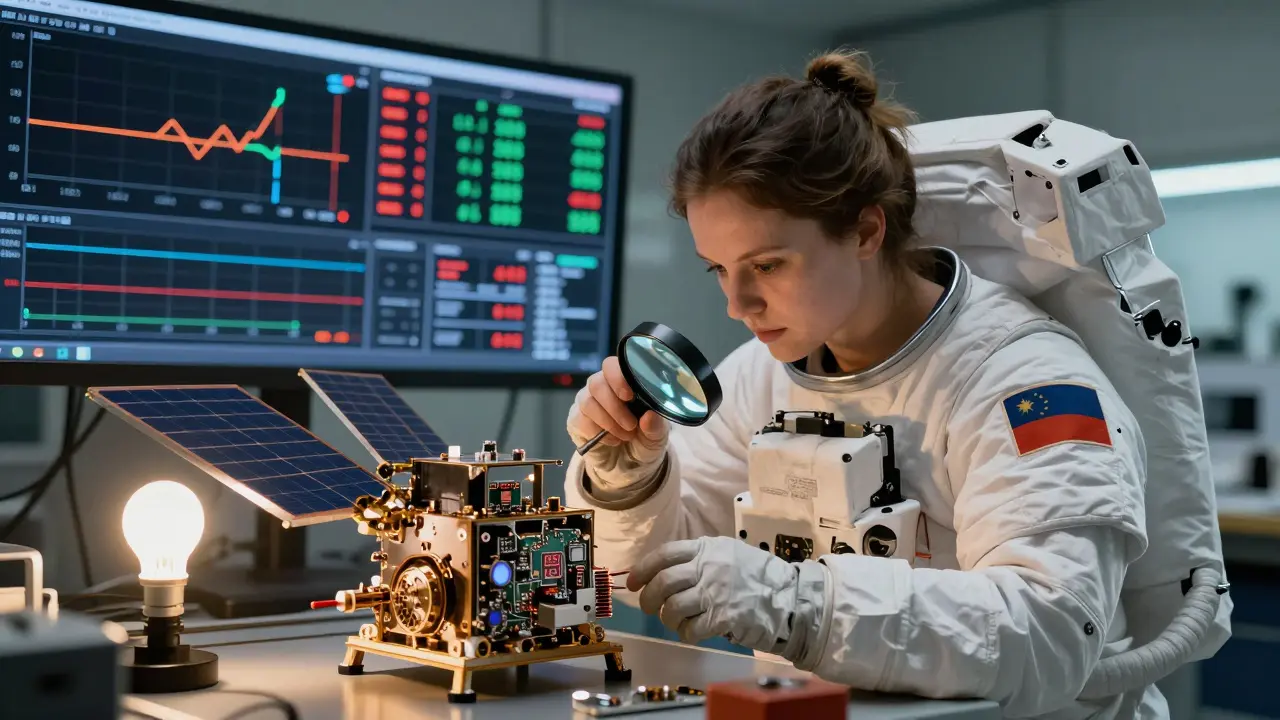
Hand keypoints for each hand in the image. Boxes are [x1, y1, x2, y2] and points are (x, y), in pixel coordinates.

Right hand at [567, 355, 667, 467]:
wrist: (630, 463)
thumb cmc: (644, 439)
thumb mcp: (657, 435)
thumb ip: (656, 425)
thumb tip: (649, 416)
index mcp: (621, 381)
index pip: (611, 365)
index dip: (617, 377)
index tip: (629, 395)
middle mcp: (601, 387)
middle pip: (596, 383)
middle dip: (615, 407)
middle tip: (631, 425)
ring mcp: (585, 402)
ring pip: (587, 402)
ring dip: (609, 422)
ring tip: (626, 436)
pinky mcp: (575, 420)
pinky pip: (579, 420)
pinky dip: (598, 433)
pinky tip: (612, 440)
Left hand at [626, 536, 798, 651]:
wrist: (792, 598)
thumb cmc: (760, 578)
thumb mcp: (730, 555)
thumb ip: (702, 560)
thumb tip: (666, 575)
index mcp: (708, 549)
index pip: (664, 555)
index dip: (643, 569)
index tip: (633, 583)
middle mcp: (709, 567)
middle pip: (663, 582)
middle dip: (648, 599)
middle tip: (650, 609)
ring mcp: (715, 592)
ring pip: (672, 608)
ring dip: (668, 619)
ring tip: (676, 622)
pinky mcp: (723, 617)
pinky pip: (691, 629)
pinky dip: (686, 634)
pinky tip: (694, 633)